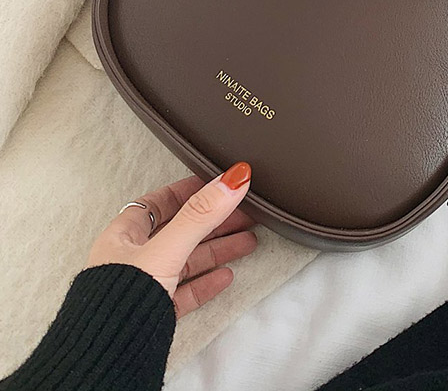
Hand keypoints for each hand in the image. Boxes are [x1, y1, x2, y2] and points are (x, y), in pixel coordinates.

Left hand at [86, 162, 256, 317]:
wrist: (109, 356)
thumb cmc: (119, 300)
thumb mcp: (166, 248)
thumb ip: (200, 214)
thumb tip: (230, 181)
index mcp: (125, 235)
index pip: (160, 202)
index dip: (191, 191)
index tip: (218, 186)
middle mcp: (133, 257)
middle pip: (182, 230)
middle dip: (215, 221)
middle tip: (244, 214)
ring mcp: (144, 285)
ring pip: (188, 260)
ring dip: (219, 249)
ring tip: (247, 242)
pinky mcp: (155, 312)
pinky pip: (186, 291)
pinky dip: (208, 282)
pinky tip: (226, 277)